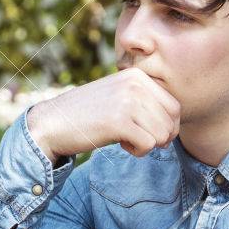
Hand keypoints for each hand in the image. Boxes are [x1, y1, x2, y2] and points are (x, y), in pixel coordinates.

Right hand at [26, 67, 180, 159]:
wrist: (53, 122)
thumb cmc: (87, 114)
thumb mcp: (118, 96)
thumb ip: (144, 101)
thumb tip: (174, 125)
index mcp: (137, 76)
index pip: (175, 106)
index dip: (168, 127)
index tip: (150, 134)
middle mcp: (135, 84)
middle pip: (171, 122)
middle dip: (160, 138)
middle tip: (137, 139)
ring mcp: (127, 101)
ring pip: (163, 134)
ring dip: (147, 145)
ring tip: (126, 140)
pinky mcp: (119, 121)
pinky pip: (149, 144)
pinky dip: (138, 152)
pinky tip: (121, 145)